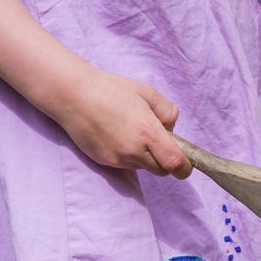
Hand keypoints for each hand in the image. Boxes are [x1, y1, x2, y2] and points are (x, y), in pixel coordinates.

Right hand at [52, 69, 190, 176]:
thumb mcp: (147, 93)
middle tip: (157, 140)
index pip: (174, 163)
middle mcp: (133, 150)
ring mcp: (117, 159)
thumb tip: (172, 130)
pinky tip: (118, 136)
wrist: (73, 96)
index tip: (186, 164)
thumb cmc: (112, 90)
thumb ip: (168, 112)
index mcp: (148, 132)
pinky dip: (128, 156)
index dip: (185, 168)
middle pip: (161, 170)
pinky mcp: (104, 161)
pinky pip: (125, 165)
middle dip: (165, 161)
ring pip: (142, 167)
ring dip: (145, 157)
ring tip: (132, 132)